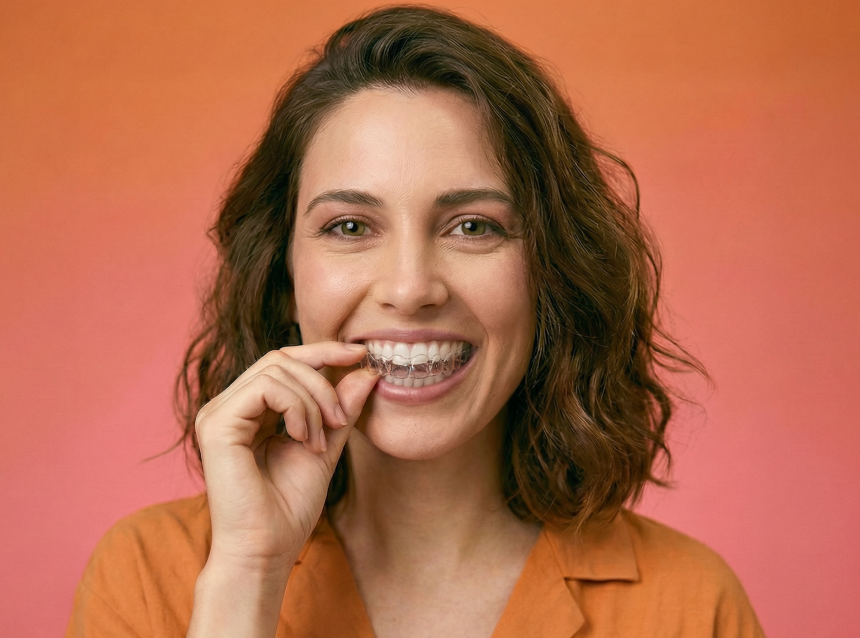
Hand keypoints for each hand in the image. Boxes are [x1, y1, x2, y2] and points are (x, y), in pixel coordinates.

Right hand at [188, 342, 376, 637]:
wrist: (265, 551)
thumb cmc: (289, 509)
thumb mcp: (326, 447)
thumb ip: (341, 410)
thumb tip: (366, 370)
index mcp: (247, 411)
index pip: (283, 361)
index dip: (322, 351)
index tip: (361, 354)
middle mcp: (227, 406)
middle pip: (281, 358)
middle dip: (323, 380)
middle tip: (342, 421)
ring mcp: (218, 413)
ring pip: (277, 368)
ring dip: (314, 401)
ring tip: (322, 441)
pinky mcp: (217, 423)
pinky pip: (267, 388)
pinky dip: (298, 408)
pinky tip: (305, 439)